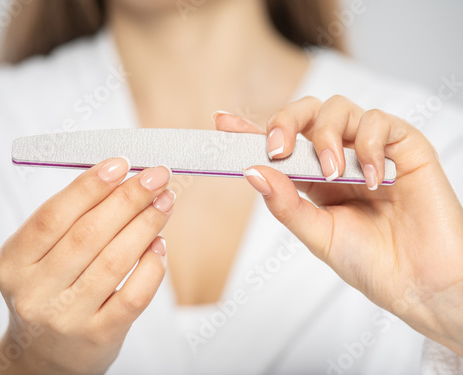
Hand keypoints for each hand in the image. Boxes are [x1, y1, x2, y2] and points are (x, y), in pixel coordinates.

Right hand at [0, 158, 174, 374]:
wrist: (45, 356)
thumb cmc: (51, 293)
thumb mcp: (41, 259)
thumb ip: (71, 223)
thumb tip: (121, 182)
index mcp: (14, 263)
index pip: (53, 216)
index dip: (89, 186)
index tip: (120, 164)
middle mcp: (35, 291)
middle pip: (88, 234)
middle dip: (128, 199)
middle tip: (157, 177)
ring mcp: (66, 317)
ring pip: (114, 260)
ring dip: (146, 224)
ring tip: (165, 202)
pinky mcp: (98, 336)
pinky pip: (134, 295)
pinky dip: (152, 266)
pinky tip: (160, 245)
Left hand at [213, 96, 462, 355]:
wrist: (422, 283)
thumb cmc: (372, 262)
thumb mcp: (318, 235)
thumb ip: (286, 203)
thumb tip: (252, 171)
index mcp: (314, 179)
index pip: (279, 145)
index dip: (250, 129)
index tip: (221, 121)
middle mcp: (340, 158)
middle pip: (306, 114)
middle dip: (286, 123)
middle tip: (278, 151)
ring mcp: (371, 149)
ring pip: (338, 109)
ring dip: (327, 138)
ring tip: (333, 175)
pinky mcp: (404, 145)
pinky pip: (379, 122)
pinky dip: (369, 145)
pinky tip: (373, 179)